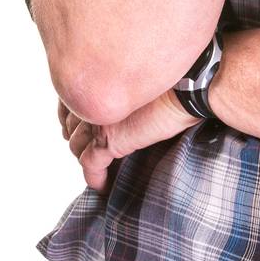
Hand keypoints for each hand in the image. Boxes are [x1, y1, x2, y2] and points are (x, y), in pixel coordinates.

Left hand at [58, 89, 201, 192]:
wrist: (189, 85)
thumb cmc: (176, 76)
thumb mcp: (144, 78)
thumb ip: (127, 87)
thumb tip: (128, 98)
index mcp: (100, 77)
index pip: (71, 98)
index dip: (72, 112)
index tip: (77, 120)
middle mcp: (93, 97)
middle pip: (70, 123)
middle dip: (76, 134)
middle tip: (85, 145)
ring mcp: (97, 120)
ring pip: (76, 145)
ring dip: (84, 155)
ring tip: (96, 164)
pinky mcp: (108, 140)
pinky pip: (90, 165)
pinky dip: (95, 177)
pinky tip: (101, 185)